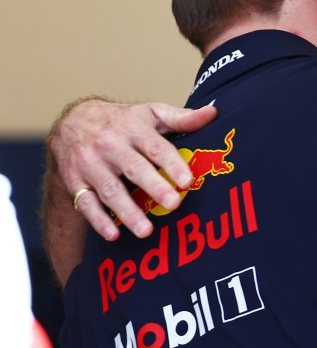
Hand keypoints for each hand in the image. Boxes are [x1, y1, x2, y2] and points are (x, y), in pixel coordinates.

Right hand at [48, 98, 216, 239]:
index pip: (155, 147)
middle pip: (134, 168)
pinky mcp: (76, 182)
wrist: (72, 123)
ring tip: (146, 230)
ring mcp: (91, 164)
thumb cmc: (122, 121)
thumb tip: (213, 113)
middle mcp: (110, 146)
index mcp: (133, 128)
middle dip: (154, 187)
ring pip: (110, 190)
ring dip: (127, 211)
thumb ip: (181, 118)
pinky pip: (85, 203)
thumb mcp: (150, 113)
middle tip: (173, 205)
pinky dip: (98, 220)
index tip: (187, 180)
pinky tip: (114, 234)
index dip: (172, 164)